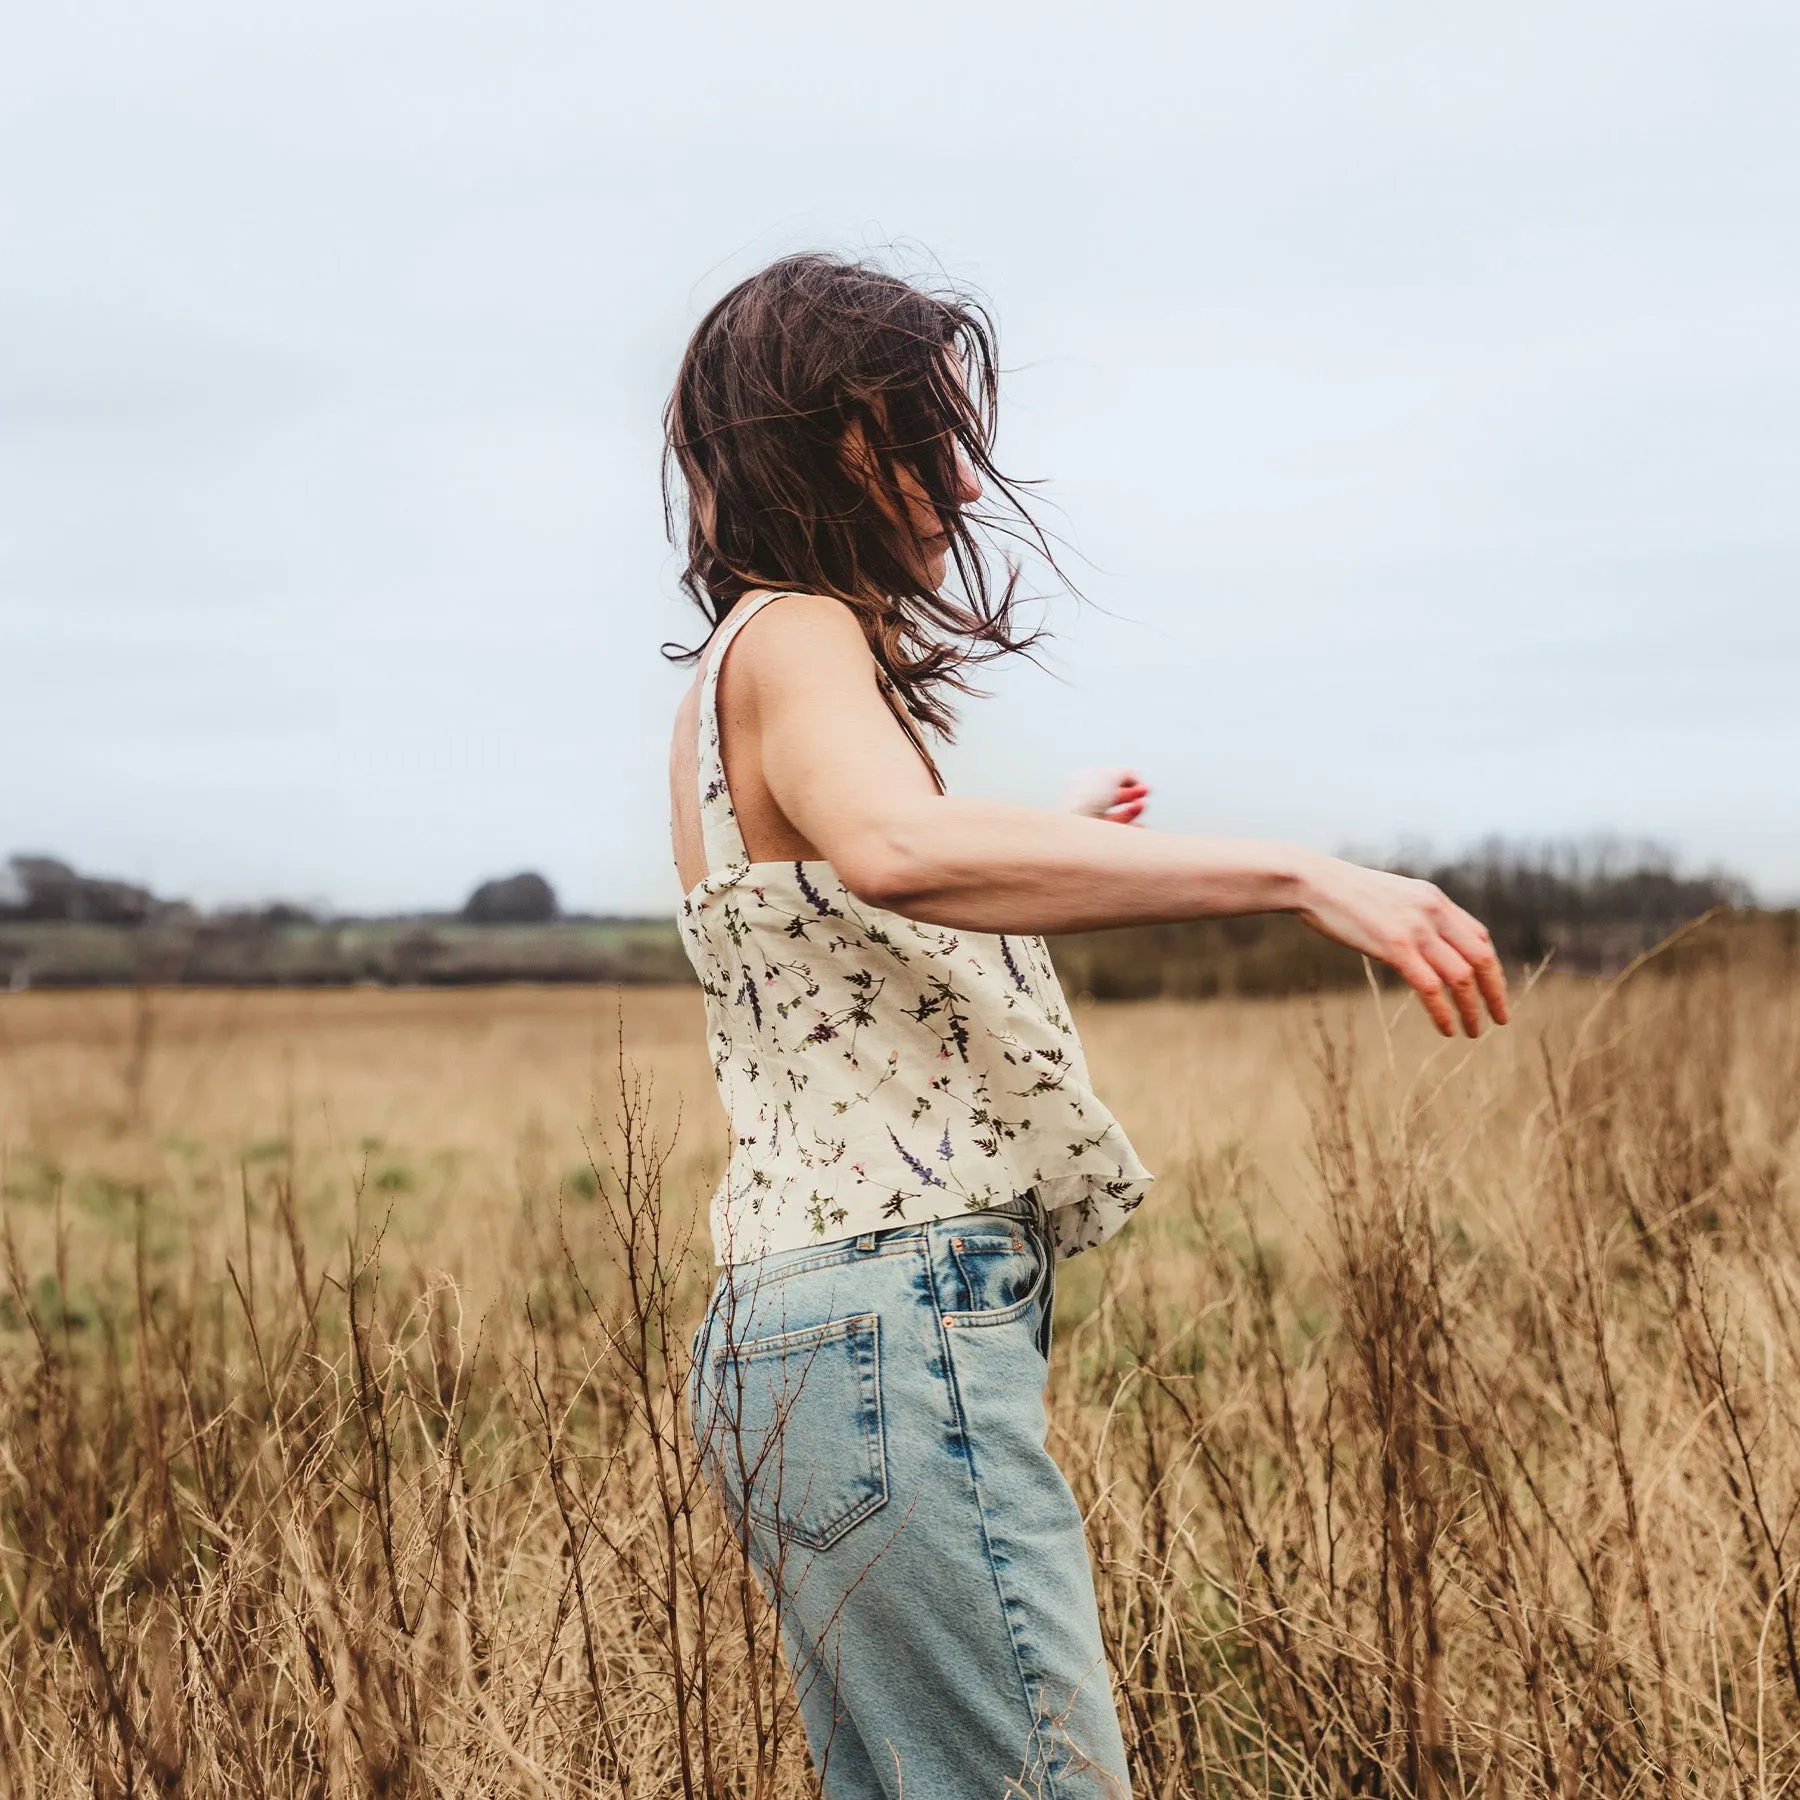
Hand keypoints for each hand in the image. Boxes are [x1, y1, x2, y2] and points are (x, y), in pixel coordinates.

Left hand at [1061, 767, 1149, 825]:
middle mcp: (1085, 802)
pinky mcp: (1099, 839)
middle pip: (1115, 796)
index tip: (1140, 779)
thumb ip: (1125, 772)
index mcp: (1082, 782)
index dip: (1126, 777)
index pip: (1107, 777)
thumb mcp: (1109, 775)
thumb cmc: (1084, 801)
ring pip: (1119, 815)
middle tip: (1147, 790)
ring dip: (1135, 808)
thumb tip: (1135, 776)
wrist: (1076, 830)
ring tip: (1144, 805)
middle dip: (1134, 792)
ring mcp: (1092, 822)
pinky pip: (1119, 833)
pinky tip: (1141, 825)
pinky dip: (1133, 829)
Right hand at [1296, 856, 1510, 1036]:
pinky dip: (1443, 1012)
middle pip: (1481, 958)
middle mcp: (1434, 912)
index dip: (1491, 967)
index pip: (1479, 936)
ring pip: (1461, 976)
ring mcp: (1416, 929)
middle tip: (1500, 1017)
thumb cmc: (1344, 893)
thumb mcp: (1391, 897)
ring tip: (1474, 1031)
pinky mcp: (1395, 946)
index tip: (1491, 989)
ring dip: (1473, 1008)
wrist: (1315, 882)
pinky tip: (1447, 1029)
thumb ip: (1414, 915)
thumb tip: (1422, 942)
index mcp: (1435, 899)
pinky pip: (1431, 987)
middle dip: (1495, 992)